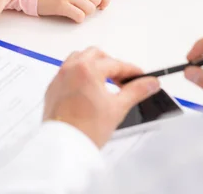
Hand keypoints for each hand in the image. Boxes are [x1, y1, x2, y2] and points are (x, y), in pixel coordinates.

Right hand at [37, 0, 109, 22]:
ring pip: (90, 9)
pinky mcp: (61, 5)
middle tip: (81, 8)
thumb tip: (101, 0)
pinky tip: (70, 15)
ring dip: (85, 14)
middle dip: (92, 7)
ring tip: (75, 10)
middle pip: (97, 0)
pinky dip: (78, 19)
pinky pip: (80, 17)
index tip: (103, 5)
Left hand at [43, 47, 159, 147]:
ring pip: (78, 58)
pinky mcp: (53, 88)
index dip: (131, 71)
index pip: (115, 64)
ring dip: (93, 65)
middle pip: (95, 54)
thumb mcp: (117, 108)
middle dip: (110, 64)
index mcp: (87, 69)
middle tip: (121, 79)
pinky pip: (67, 71)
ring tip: (104, 81)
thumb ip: (136, 91)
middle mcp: (71, 68)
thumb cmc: (86, 129)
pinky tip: (86, 88)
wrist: (65, 147)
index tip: (140, 76)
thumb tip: (150, 83)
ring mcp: (60, 77)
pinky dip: (79, 74)